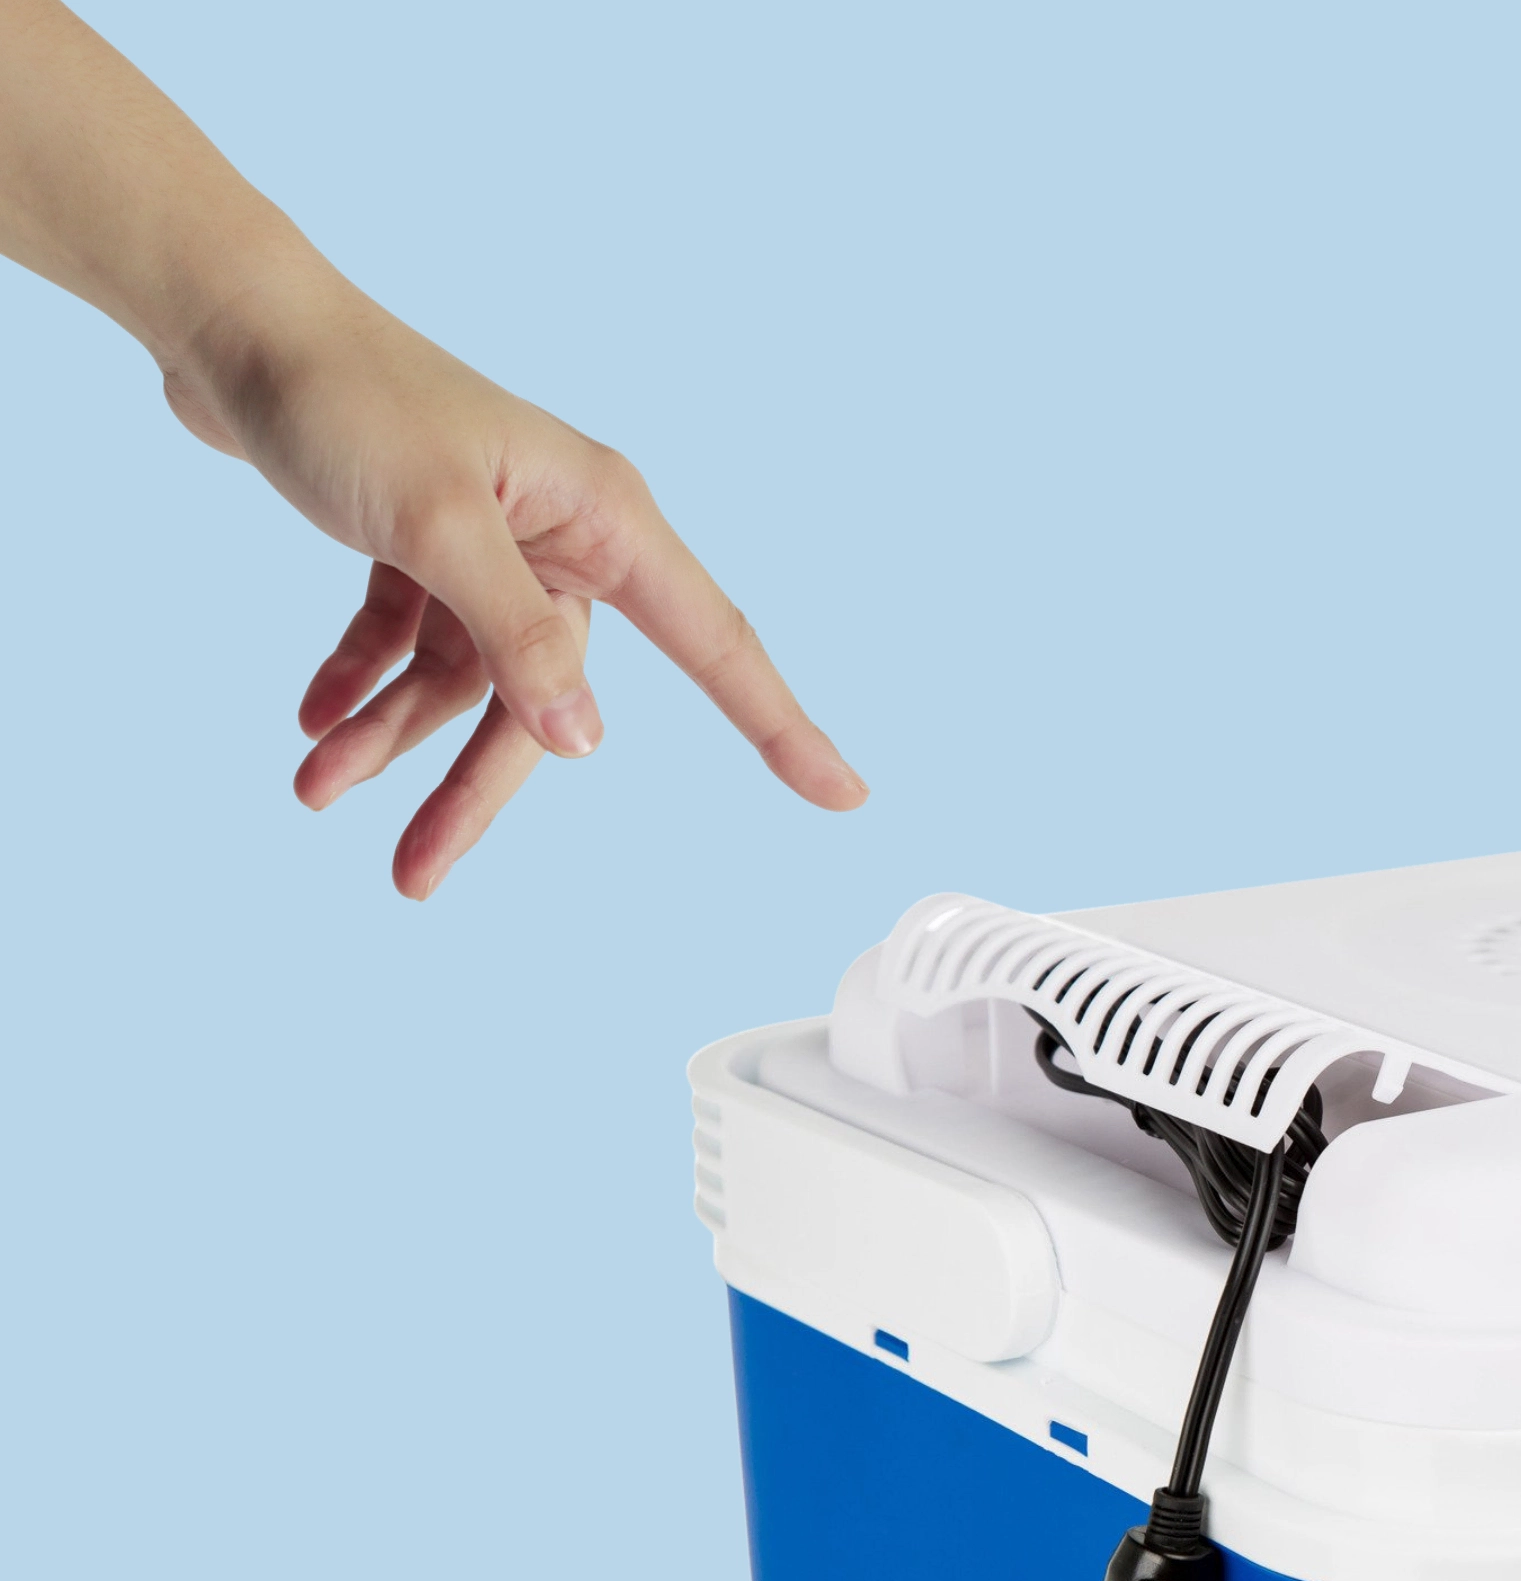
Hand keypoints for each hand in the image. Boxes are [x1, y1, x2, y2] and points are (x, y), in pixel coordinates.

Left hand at [163, 268, 865, 897]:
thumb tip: (584, 741)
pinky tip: (316, 723)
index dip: (781, 725)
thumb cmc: (345, 396)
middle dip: (474, 787)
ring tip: (316, 788)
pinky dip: (365, 686)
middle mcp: (562, 538)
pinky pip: (412, 646)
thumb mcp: (434, 521)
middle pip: (551, 700)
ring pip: (467, 684)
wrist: (233, 321)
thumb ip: (515, 633)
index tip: (844, 794)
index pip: (715, 641)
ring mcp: (496, 547)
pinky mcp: (427, 551)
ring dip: (393, 740)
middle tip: (411, 877)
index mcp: (601, 516)